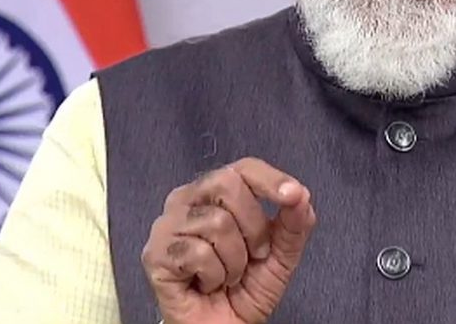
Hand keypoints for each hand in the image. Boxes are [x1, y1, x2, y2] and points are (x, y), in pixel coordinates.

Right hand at [141, 158, 316, 323]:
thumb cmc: (247, 287)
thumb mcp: (281, 255)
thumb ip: (294, 224)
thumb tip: (301, 195)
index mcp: (217, 191)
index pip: (244, 168)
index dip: (270, 179)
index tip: (292, 195)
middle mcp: (187, 199)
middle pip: (227, 184)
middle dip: (254, 227)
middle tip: (254, 256)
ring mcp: (167, 225)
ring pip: (216, 222)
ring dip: (235, 261)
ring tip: (227, 275)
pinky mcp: (155, 254)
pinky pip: (197, 253)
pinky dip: (214, 276)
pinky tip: (207, 284)